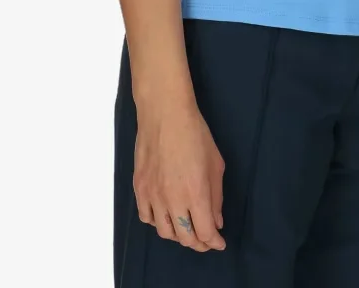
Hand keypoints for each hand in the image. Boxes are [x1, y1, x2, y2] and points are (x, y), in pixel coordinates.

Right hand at [132, 99, 226, 251]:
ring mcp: (153, 195)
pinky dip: (157, 222)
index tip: (219, 243)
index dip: (214, 242)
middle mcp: (173, 199)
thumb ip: (216, 196)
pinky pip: (146, 217)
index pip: (204, 232)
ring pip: (164, 231)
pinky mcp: (139, 188)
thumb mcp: (215, 164)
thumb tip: (216, 220)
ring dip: (178, 235)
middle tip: (205, 240)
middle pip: (184, 237)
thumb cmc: (195, 134)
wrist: (165, 114)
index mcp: (196, 193)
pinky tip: (165, 216)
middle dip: (198, 243)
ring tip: (186, 229)